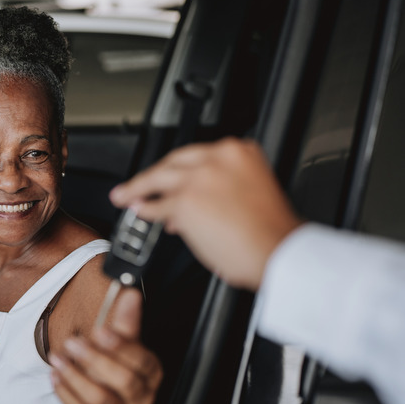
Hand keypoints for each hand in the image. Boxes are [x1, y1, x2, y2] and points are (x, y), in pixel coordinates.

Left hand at [50, 287, 161, 403]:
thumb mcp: (124, 347)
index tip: (100, 331)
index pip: (142, 361)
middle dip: (96, 359)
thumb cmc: (117, 372)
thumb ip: (126, 322)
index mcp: (150, 373)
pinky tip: (55, 375)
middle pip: (124, 381)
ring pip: (100, 399)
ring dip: (75, 376)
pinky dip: (65, 392)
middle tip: (73, 343)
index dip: (121, 346)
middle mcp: (139, 396)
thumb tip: (131, 294)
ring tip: (57, 358)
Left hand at [109, 137, 301, 289]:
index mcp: (240, 152)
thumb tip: (189, 204)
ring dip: (137, 189)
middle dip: (151, 174)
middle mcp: (218, 158)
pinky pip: (157, 206)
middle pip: (173, 162)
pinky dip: (145, 211)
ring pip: (159, 179)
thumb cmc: (271, 233)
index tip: (169, 175)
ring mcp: (199, 178)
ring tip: (125, 196)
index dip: (178, 169)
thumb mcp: (251, 193)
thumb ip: (219, 190)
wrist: (279, 252)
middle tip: (136, 184)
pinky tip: (140, 213)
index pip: (197, 155)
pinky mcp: (185, 201)